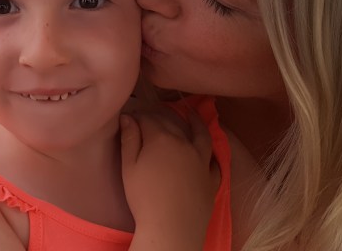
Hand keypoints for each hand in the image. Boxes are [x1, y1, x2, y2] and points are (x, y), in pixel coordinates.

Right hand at [121, 105, 219, 249]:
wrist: (172, 227)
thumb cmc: (144, 198)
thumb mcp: (129, 167)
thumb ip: (129, 139)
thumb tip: (128, 117)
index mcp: (162, 139)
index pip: (148, 119)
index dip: (138, 116)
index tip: (130, 117)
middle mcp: (185, 144)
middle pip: (172, 123)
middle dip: (160, 116)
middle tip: (150, 117)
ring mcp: (202, 161)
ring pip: (201, 135)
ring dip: (196, 122)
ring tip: (192, 114)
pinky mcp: (212, 178)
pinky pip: (213, 160)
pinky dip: (210, 153)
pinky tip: (207, 152)